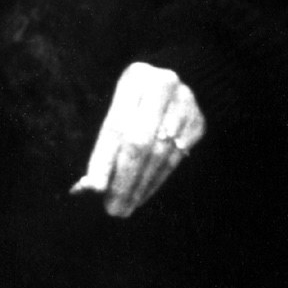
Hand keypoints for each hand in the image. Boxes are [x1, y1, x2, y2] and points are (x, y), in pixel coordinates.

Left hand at [71, 62, 204, 217]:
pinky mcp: (199, 121)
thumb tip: (88, 187)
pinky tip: (144, 193)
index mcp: (134, 79)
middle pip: (140, 142)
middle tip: (113, 208)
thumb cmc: (132, 105)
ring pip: (160, 154)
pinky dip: (158, 179)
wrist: (168, 85)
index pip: (116, 126)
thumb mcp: (117, 113)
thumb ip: (104, 147)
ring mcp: (185, 104)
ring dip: (141, 185)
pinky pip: (177, 158)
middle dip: (124, 179)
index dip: (104, 159)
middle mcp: (162, 86)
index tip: (95, 189)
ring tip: (125, 205)